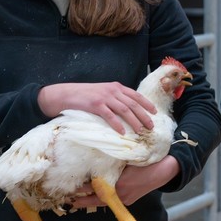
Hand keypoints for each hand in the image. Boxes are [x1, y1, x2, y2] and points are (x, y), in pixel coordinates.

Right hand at [38, 82, 156, 135]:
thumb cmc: (85, 96)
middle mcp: (112, 91)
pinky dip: (117, 124)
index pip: (136, 95)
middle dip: (144, 116)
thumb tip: (129, 110)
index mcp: (116, 87)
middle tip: (151, 126)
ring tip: (140, 131)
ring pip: (124, 110)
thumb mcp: (103, 92)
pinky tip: (123, 132)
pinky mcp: (95, 105)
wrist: (66, 94)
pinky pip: (109, 116)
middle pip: (133, 104)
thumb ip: (116, 98)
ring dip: (134, 121)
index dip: (147, 104)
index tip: (155, 113)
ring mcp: (104, 97)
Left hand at [69, 155, 179, 208]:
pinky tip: (94, 197)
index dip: (82, 189)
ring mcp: (126, 199)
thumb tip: (96, 161)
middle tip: (68, 200)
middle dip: (82, 201)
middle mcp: (121, 194)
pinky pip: (112, 201)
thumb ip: (112, 163)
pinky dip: (102, 199)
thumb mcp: (128, 158)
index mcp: (119, 184)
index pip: (95, 188)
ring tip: (77, 201)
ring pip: (104, 202)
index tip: (71, 189)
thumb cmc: (147, 160)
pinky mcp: (129, 200)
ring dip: (91, 201)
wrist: (165, 169)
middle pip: (96, 200)